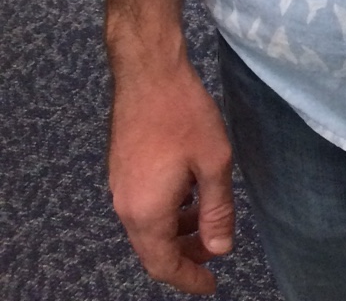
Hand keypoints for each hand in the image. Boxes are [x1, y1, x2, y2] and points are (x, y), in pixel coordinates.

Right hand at [108, 56, 234, 294]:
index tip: (211, 285)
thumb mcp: (214, 162)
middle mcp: (126, 206)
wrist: (148, 71)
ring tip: (207, 219)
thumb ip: (217, 210)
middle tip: (215, 249)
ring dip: (177, 231)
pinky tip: (189, 192)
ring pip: (148, 226)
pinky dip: (167, 210)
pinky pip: (143, 204)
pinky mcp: (122, 168)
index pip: (163, 265)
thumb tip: (220, 248)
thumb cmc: (184, 114)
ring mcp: (120, 186)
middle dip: (185, 255)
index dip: (189, 279)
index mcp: (146, 213)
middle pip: (153, 249)